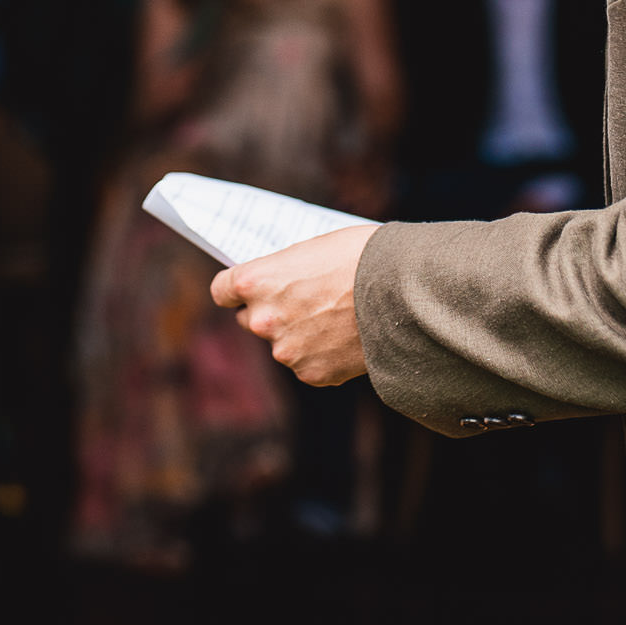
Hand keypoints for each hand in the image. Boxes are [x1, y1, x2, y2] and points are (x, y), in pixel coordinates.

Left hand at [210, 223, 378, 386]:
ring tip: (335, 318)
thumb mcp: (310, 250)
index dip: (236, 290)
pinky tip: (346, 338)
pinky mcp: (311, 374)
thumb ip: (283, 273)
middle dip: (270, 312)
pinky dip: (322, 355)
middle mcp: (261, 319)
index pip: (222, 291)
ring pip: (281, 344)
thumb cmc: (360, 256)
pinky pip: (307, 364)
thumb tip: (276, 283)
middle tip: (302, 302)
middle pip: (248, 320)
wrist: (403, 291)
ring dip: (298, 335)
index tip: (246, 290)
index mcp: (254, 281)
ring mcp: (286, 350)